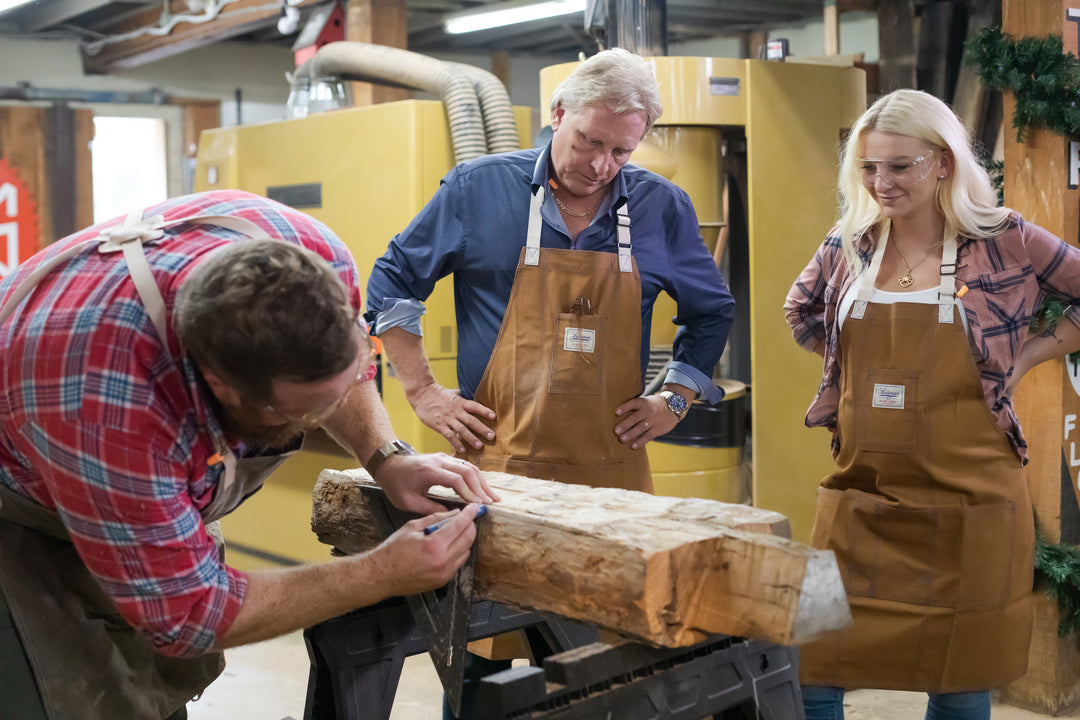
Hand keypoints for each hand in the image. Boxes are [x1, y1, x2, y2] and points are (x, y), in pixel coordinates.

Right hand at [375, 505, 481, 595]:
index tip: (474, 507)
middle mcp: (443, 561)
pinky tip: (448, 545)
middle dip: (470, 526)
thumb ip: (436, 518)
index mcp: (434, 545)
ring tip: (455, 531)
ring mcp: (444, 573)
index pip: (460, 525)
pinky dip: (458, 552)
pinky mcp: (443, 581)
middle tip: (467, 518)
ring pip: (466, 551)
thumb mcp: (412, 527)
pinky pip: (458, 563)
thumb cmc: (393, 550)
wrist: (382, 575)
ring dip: (465, 539)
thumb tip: (455, 513)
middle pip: (468, 539)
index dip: (470, 514)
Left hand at [377, 452, 499, 514]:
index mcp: (429, 471)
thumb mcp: (409, 502)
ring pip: (469, 467)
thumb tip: (452, 516)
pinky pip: (465, 466)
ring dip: (482, 482)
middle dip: (481, 488)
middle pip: (468, 471)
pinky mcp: (446, 459)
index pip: (457, 479)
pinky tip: (482, 489)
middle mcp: (439, 461)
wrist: (388, 465)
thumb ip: (431, 509)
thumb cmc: (396, 484)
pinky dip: (476, 478)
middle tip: (491, 503)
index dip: (469, 493)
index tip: (478, 506)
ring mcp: (444, 457)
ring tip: (492, 497)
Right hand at [411, 382, 495, 452]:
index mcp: (460, 402)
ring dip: (471, 438)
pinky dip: (456, 443)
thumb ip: (460, 397)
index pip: (475, 406)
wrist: (421, 393)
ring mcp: (447, 419)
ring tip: (479, 446)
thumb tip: (468, 395)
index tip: (493, 416)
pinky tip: (462, 450)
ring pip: (462, 429)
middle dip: (482, 429)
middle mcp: (456, 411)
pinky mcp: (439, 425)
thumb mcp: (451, 393)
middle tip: (492, 437)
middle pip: (471, 420)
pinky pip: (449, 435)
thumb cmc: (437, 394)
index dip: (484, 411)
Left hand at [613, 394, 677, 449]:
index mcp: (643, 403)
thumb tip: (616, 416)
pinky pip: (648, 436)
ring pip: (641, 428)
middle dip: (625, 425)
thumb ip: (634, 408)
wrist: (673, 407)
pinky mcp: (658, 429)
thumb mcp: (645, 402)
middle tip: (616, 431)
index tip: (616, 412)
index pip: (633, 403)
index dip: (625, 407)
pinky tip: (633, 446)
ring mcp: (654, 421)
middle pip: (636, 418)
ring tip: (621, 439)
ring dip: (631, 434)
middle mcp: (648, 411)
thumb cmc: (653, 405)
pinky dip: (640, 442)